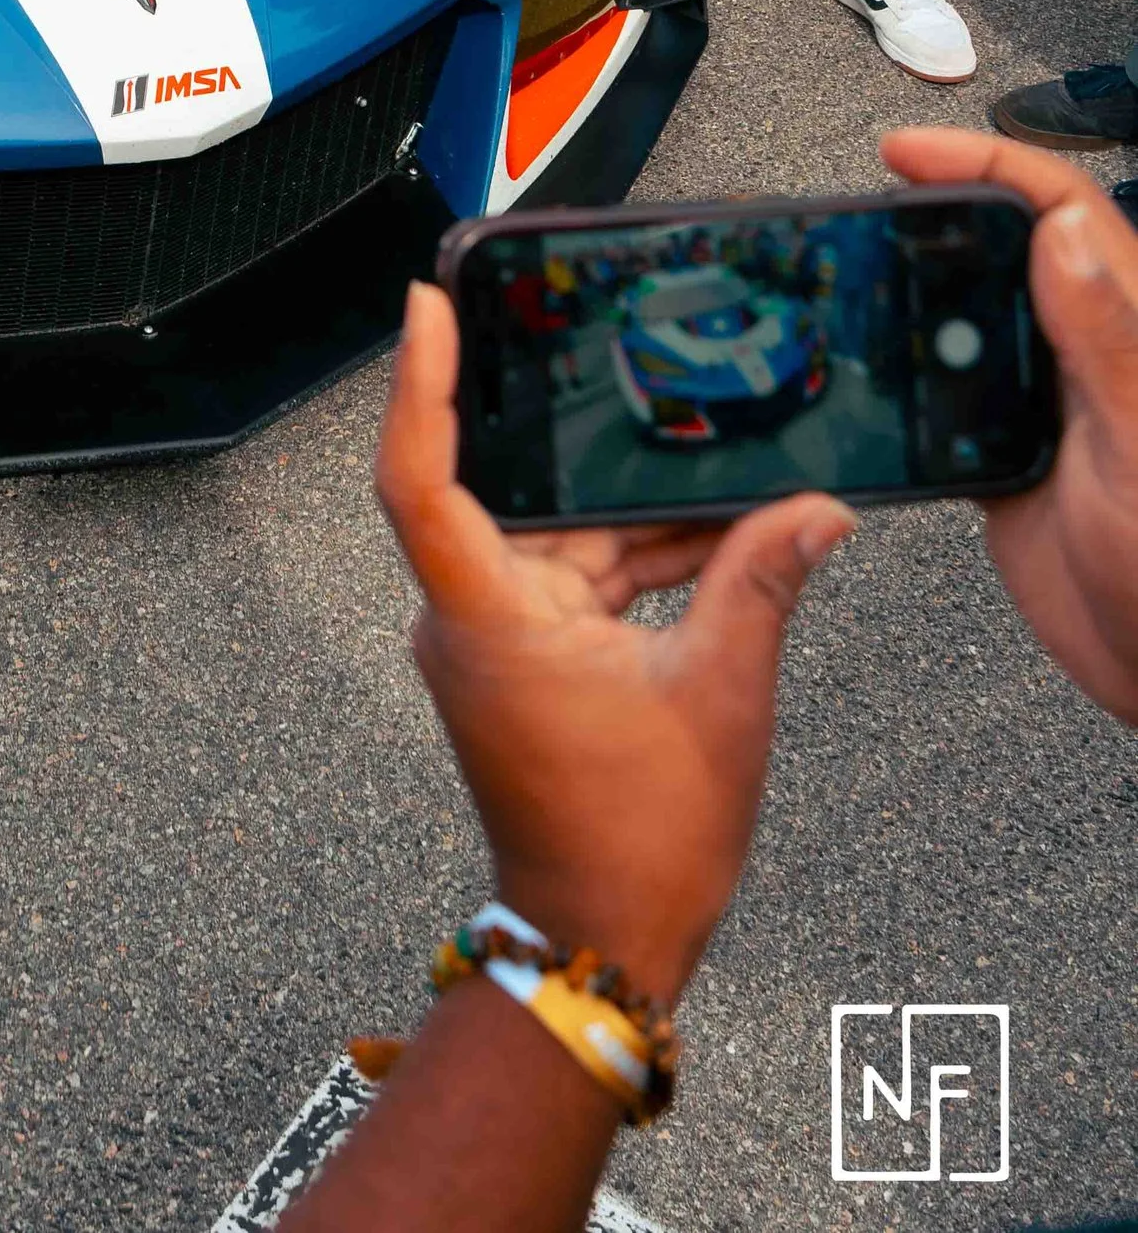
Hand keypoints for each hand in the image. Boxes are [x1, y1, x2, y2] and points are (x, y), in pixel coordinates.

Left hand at [379, 280, 849, 1005]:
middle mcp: (473, 617)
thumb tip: (819, 510)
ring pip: (561, 536)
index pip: (422, 476)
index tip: (428, 303)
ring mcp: (498, 640)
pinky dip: (638, 558)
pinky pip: (578, 577)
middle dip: (585, 440)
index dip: (421, 383)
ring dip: (637, 512)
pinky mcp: (530, 661)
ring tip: (722, 461)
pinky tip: (718, 533)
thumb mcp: (721, 694)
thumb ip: (761, 584)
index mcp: (487, 616)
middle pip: (517, 494)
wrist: (607, 937)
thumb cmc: (641, 838)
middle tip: (621, 351)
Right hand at [880, 129, 1137, 721]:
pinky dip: (899, 372)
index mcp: (1127, 329)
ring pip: (963, 313)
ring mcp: (1038, 404)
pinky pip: (941, 392)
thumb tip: (1062, 231)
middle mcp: (1082, 354)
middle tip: (860, 204)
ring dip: (908, 288)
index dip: (984, 163)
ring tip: (846, 273)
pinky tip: (865, 370)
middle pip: (1000, 246)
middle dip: (932, 208)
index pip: (1058, 208)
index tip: (908, 152)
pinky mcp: (999, 456)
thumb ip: (1105, 341)